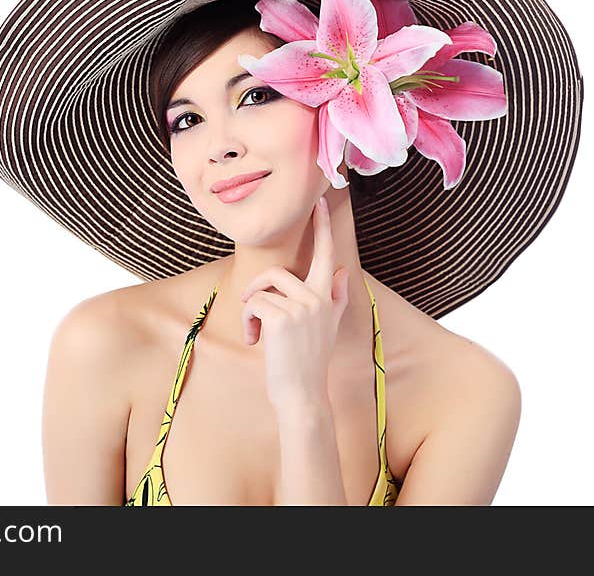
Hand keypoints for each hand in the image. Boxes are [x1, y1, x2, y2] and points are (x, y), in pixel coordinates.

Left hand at [239, 196, 349, 414]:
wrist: (302, 393)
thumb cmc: (309, 361)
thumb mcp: (329, 327)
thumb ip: (337, 298)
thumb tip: (346, 272)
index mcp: (329, 297)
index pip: (328, 255)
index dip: (322, 227)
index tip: (320, 201)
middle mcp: (319, 298)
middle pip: (278, 273)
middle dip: (258, 285)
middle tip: (252, 304)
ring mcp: (301, 307)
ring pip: (262, 290)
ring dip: (251, 311)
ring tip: (256, 334)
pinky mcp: (281, 317)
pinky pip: (254, 304)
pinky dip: (247, 322)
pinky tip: (255, 341)